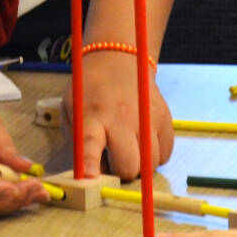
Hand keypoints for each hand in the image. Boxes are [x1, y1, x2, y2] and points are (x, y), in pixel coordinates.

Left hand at [67, 51, 173, 178]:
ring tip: (128, 147)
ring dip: (139, 164)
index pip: (90, 143)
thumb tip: (93, 176)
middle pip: (129, 165)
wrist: (118, 60)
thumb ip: (79, 144)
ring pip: (150, 164)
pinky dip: (154, 156)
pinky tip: (142, 141)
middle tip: (113, 159)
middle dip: (120, 172)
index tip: (90, 176)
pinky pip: (165, 155)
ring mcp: (146, 117)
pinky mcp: (164, 118)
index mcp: (92, 115)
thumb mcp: (72, 111)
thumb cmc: (90, 91)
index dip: (90, 162)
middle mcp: (121, 117)